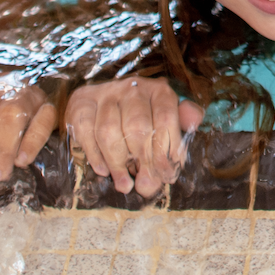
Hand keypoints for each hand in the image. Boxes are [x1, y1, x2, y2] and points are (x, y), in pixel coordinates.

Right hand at [64, 77, 203, 197]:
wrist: (103, 102)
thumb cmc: (142, 116)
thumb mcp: (166, 117)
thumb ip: (182, 121)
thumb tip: (194, 121)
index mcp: (158, 91)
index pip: (165, 118)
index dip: (167, 151)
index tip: (167, 175)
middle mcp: (132, 88)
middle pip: (137, 126)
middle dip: (143, 161)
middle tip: (146, 185)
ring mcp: (104, 94)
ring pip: (109, 131)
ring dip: (117, 163)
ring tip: (125, 184)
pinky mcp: (81, 104)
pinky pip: (86, 132)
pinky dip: (95, 155)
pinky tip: (104, 171)